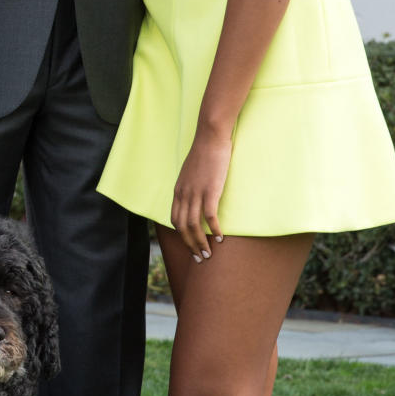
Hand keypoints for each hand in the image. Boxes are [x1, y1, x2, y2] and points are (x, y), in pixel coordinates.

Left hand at [170, 129, 231, 258]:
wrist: (210, 137)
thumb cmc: (204, 153)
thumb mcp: (191, 173)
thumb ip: (191, 186)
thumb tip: (196, 197)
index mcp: (178, 191)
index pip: (175, 220)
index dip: (182, 236)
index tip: (190, 246)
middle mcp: (184, 194)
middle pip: (182, 227)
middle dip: (190, 245)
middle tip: (200, 258)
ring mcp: (196, 193)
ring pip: (194, 225)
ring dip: (200, 242)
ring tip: (208, 254)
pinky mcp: (210, 190)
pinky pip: (209, 216)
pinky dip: (213, 229)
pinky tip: (219, 238)